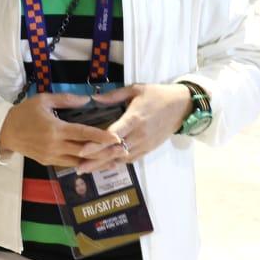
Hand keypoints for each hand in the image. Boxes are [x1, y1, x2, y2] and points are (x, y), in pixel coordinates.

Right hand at [0, 93, 120, 166]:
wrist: (5, 131)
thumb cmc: (24, 112)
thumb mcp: (44, 100)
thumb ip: (66, 99)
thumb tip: (87, 99)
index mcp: (55, 129)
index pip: (83, 134)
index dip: (101, 137)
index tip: (116, 137)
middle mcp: (55, 146)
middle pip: (84, 151)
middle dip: (103, 151)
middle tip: (121, 149)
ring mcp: (51, 156)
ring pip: (78, 162)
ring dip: (95, 161)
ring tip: (113, 158)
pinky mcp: (48, 162)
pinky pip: (69, 164)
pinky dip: (83, 163)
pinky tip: (94, 161)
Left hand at [77, 84, 192, 173]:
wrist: (182, 106)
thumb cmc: (157, 95)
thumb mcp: (136, 89)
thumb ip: (114, 95)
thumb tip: (93, 98)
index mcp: (134, 118)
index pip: (113, 135)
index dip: (97, 144)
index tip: (82, 150)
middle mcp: (139, 135)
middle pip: (114, 151)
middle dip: (95, 161)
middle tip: (78, 168)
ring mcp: (145, 144)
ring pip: (121, 159)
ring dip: (104, 165)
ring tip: (86, 170)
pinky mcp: (149, 149)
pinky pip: (131, 160)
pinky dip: (117, 164)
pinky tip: (105, 166)